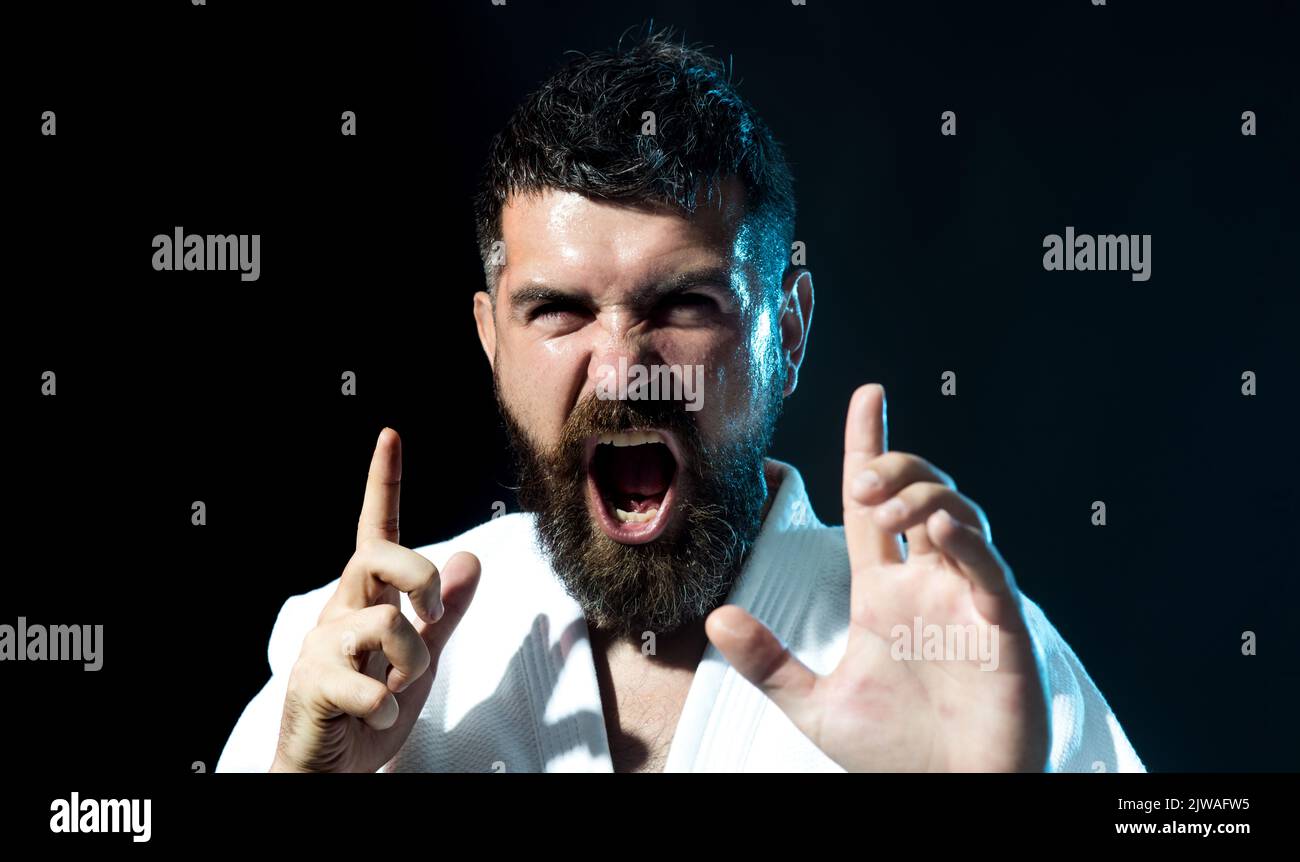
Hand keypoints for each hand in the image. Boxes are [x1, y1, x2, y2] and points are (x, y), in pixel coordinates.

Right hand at [271, 428, 480, 771]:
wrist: (330, 773)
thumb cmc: (370, 712)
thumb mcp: (421, 659)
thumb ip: (444, 614)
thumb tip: (472, 558)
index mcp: (366, 602)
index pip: (376, 532)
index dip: (384, 484)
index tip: (391, 435)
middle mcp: (338, 613)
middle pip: (379, 554)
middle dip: (420, 576)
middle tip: (430, 619)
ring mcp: (320, 649)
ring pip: (384, 621)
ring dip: (411, 662)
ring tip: (398, 691)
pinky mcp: (311, 687)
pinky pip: (370, 686)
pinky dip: (386, 709)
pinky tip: (371, 719)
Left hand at [706, 384, 1048, 770]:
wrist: (950, 799)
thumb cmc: (895, 754)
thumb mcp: (815, 705)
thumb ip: (769, 663)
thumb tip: (716, 619)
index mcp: (884, 591)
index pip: (873, 504)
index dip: (869, 447)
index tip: (868, 396)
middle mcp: (928, 583)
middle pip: (920, 493)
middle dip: (895, 468)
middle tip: (866, 482)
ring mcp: (967, 599)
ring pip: (960, 515)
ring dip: (926, 496)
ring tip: (892, 506)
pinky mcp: (1002, 626)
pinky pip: (989, 569)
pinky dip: (969, 543)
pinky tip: (940, 531)